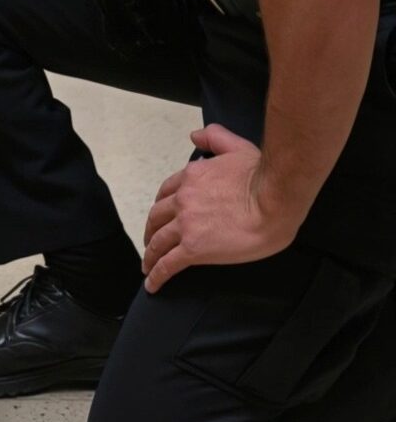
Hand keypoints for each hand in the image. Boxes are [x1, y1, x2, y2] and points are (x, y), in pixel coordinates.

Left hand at [141, 124, 304, 292]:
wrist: (274, 200)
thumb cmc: (261, 175)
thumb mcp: (236, 146)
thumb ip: (214, 138)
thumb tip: (195, 136)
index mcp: (191, 177)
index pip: (167, 192)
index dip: (162, 206)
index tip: (161, 217)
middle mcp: (182, 199)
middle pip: (157, 216)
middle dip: (152, 229)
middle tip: (151, 242)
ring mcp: (186, 225)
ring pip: (158, 241)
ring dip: (150, 254)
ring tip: (148, 266)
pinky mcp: (194, 248)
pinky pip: (168, 264)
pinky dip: (157, 275)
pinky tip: (153, 285)